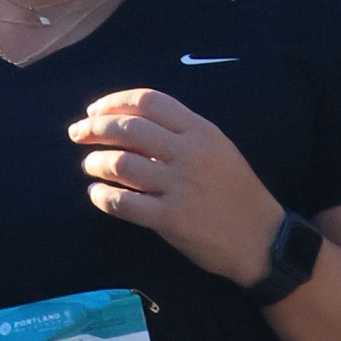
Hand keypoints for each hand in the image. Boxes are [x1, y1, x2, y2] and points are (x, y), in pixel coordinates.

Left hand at [68, 89, 285, 285]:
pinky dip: (102, 197)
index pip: (148, 101)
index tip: (95, 111)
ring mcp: (180, 186)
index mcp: (201, 131)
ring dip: (95, 162)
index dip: (114, 102)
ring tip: (89, 166)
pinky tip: (97, 194)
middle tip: (78, 134)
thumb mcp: (218, 149)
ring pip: (121, 163)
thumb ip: (183, 134)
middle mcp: (190, 153)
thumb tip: (133, 124)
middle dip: (95, 128)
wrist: (263, 239)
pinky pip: (124, 203)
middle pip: (129, 128)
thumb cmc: (237, 193)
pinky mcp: (171, 219)